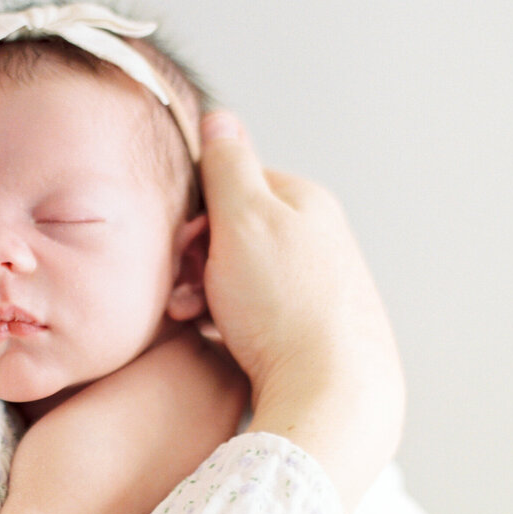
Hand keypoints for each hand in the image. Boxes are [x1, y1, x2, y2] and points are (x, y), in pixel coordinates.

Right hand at [198, 111, 404, 512]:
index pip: (234, 185)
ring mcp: (323, 290)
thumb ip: (228, 166)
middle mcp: (322, 241)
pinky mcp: (319, 336)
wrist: (331, 396)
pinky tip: (220, 347)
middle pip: (238, 235)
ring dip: (208, 297)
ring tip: (192, 324)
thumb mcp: (243, 218)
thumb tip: (221, 117)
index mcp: (308, 203)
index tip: (181, 248)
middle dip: (198, 261)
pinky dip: (232, 328)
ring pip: (245, 280)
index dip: (196, 215)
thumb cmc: (283, 308)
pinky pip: (260, 320)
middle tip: (182, 294)